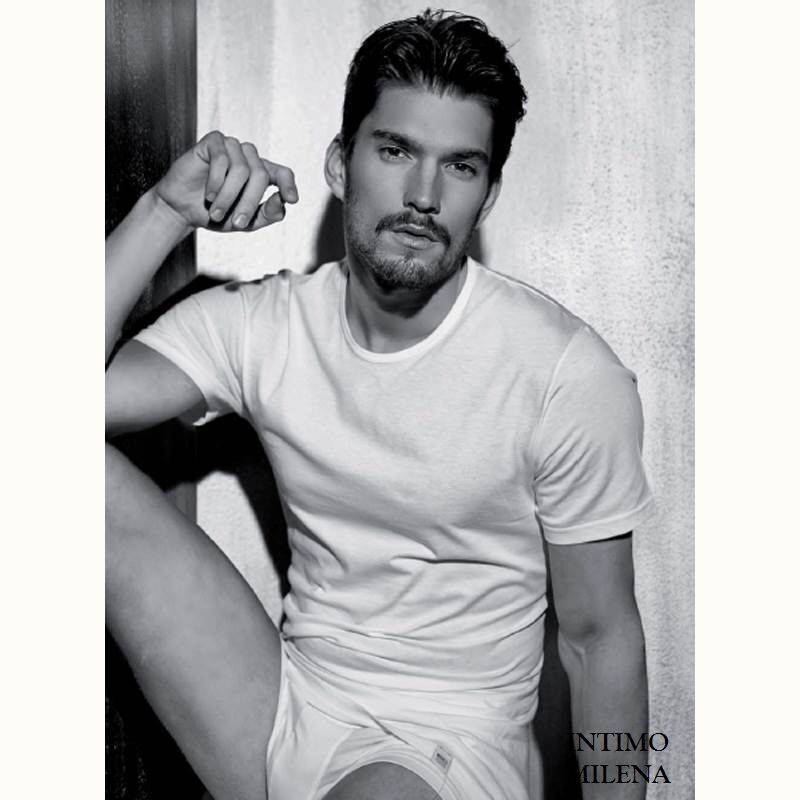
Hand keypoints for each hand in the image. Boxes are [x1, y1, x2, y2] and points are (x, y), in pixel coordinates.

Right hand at [153, 131, 298, 231]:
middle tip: (236, 224)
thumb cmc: (216, 215)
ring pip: (242, 169)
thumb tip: (283, 201)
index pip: (283, 173)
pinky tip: (208, 195)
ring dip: (228, 196)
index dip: (288, 185)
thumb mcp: (246, 222)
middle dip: (249, 203)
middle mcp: (249, 158)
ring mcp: (232, 147)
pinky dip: (216, 181)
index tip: (292, 200)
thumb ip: (266, 214)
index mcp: (261, 174)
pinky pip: (222, 159)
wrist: (182, 210)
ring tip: (216, 212)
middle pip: (261, 176)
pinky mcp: (214, 141)